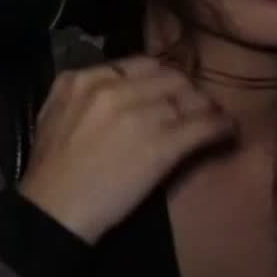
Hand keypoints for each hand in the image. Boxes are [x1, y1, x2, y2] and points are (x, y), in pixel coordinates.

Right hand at [19, 56, 235, 243]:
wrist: (52, 212)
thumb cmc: (48, 173)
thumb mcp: (54, 116)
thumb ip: (82, 95)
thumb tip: (110, 89)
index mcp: (83, 79)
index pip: (138, 64)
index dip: (159, 77)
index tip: (166, 90)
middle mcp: (114, 88)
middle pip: (167, 77)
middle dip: (184, 90)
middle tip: (194, 106)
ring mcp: (140, 114)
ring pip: (188, 98)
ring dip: (205, 108)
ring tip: (214, 119)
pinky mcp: (162, 143)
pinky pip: (203, 125)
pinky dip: (220, 126)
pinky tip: (228, 131)